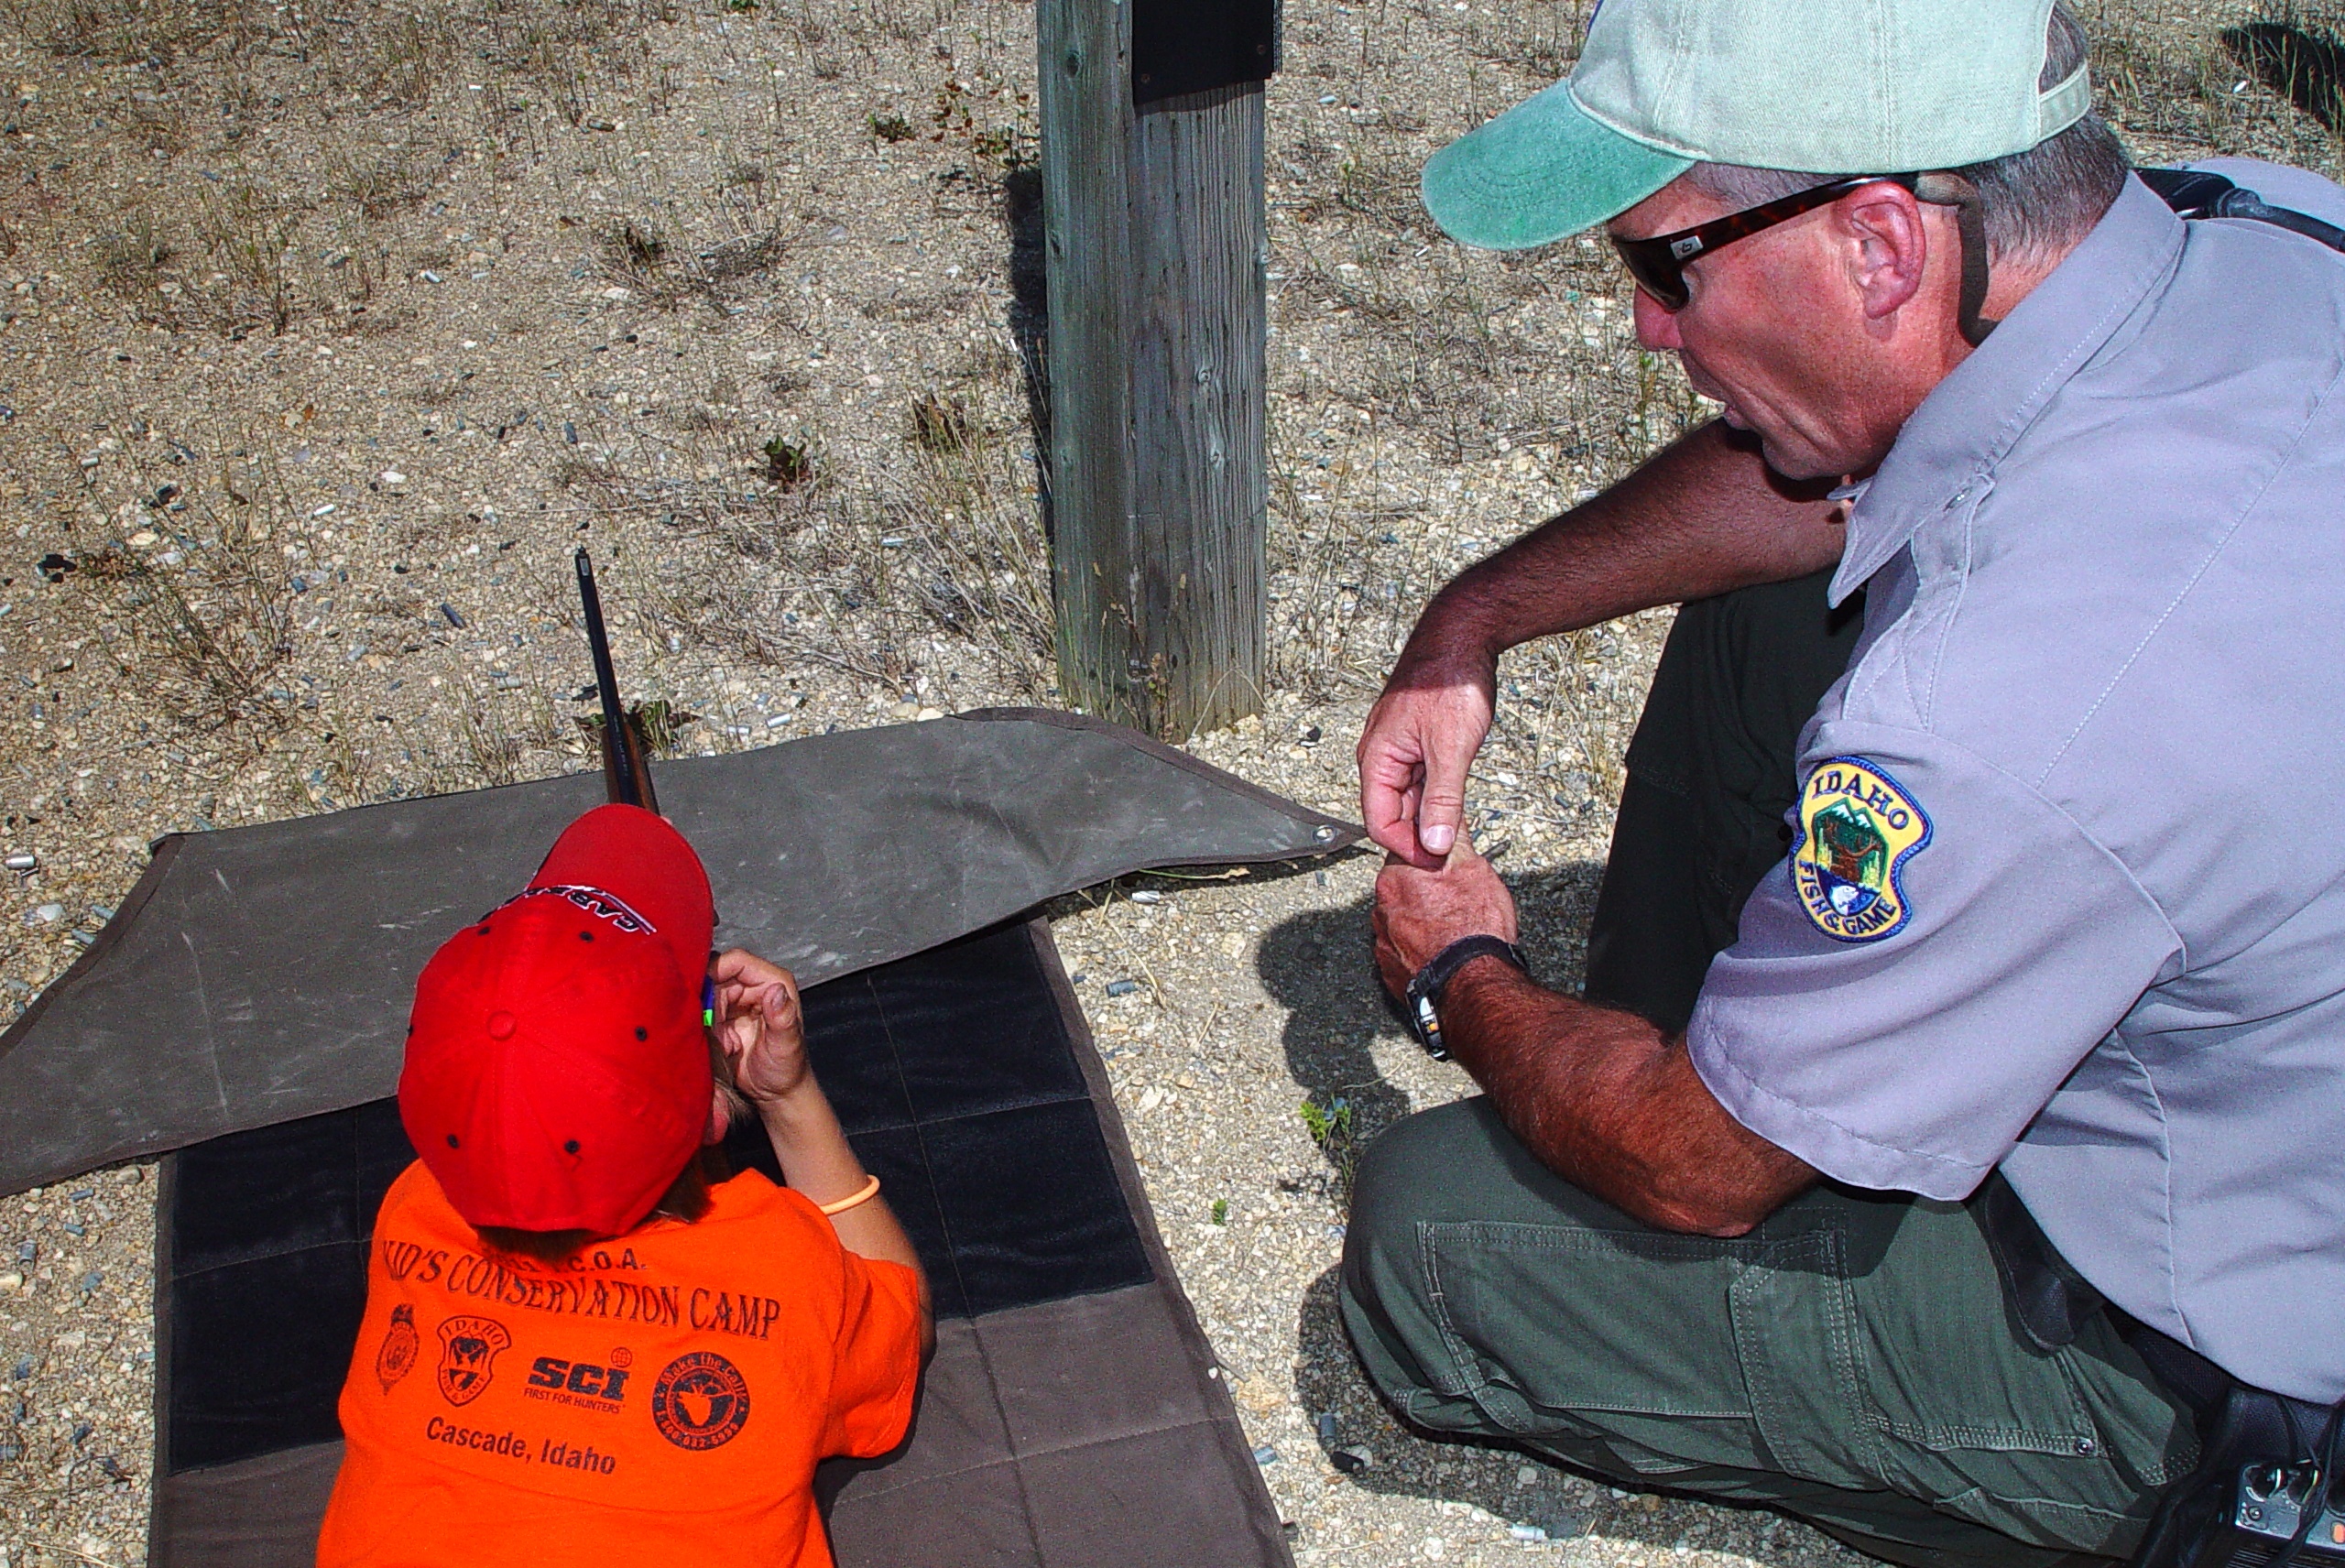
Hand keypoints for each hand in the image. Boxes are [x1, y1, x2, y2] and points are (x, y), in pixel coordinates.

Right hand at [709, 948, 809, 1104]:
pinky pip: (704, 1017)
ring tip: (729, 1044)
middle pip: (715, 979)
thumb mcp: (786, 1046)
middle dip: (711, 1005)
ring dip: (710, 1022)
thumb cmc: (788, 1069)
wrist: (777, 1092)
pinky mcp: (725, 1017)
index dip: (716, 970)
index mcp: (774, 983)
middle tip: (720, 1032)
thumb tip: (776, 991)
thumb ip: (782, 1019)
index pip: (737, 961)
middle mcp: (755, 987)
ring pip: (706, 999)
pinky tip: (726, 1047)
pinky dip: (708, 1032)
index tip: (702, 991)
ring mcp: (738, 1001)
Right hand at [1357, 652, 1495, 867]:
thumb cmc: (1449, 679)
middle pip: (1392, 813)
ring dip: (1430, 814)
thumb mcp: (1450, 749)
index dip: (1407, 847)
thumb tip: (1434, 842)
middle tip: (1452, 848)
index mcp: (1377, 758)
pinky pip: (1420, 779)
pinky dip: (1436, 794)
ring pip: (1408, 797)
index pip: (1379, 822)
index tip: (1436, 860)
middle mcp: (1381, 754)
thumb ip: (1442, 800)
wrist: (1463, 636)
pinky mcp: (1417, 740)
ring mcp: (1399, 747)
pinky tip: (1456, 799)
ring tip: (1457, 826)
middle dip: (1419, 834)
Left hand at [1372, 841, 1517, 997]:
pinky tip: (1441, 950)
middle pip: (1402, 887)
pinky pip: (1402, 951)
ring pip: (1402, 920)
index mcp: (1395, 878)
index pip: (1407, 853)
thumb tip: (1449, 819)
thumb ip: (1455, 839)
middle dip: (1425, 891)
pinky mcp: (1390, 971)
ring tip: (1451, 929)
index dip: (1431, 858)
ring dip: (1420, 921)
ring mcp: (1383, 942)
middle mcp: (1382, 909)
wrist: (1473, 985)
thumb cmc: (1473, 931)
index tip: (1445, 866)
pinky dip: (1418, 949)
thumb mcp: (1474, 869)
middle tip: (1455, 900)